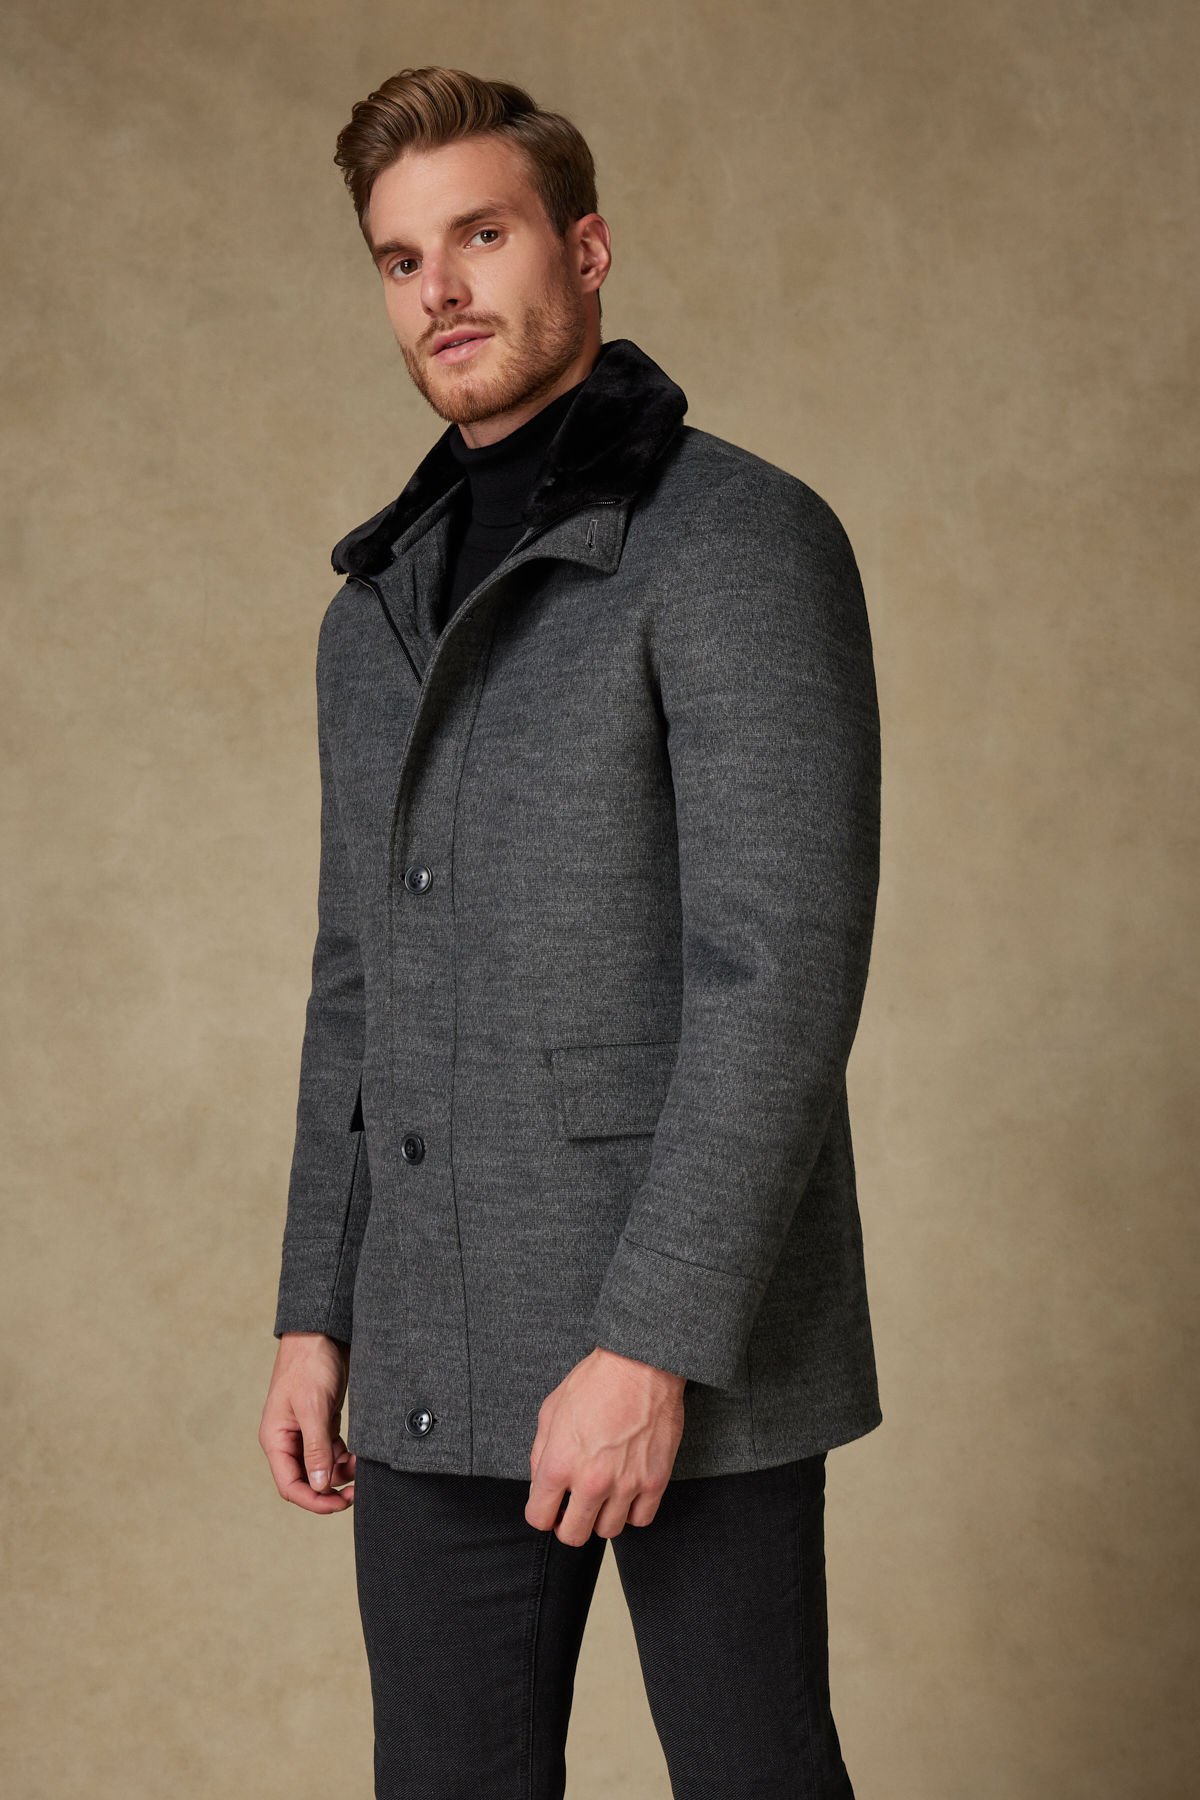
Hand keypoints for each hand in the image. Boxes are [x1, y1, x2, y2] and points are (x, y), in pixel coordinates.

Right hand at [259, 1332, 355, 1512]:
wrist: (322, 1332)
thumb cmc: (309, 1365)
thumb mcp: (313, 1408)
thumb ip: (316, 1448)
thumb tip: (320, 1486)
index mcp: (276, 1439)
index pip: (291, 1485)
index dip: (314, 1500)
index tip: (340, 1505)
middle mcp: (288, 1440)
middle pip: (307, 1480)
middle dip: (331, 1489)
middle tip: (357, 1491)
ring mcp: (305, 1431)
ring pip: (322, 1467)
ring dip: (341, 1473)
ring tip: (362, 1466)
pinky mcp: (322, 1422)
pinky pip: (332, 1451)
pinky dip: (345, 1457)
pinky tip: (359, 1455)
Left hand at [525, 1346, 685, 1544]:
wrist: (641, 1365)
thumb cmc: (595, 1382)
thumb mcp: (551, 1411)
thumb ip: (541, 1454)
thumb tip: (540, 1485)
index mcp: (559, 1464)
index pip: (539, 1518)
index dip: (541, 1514)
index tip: (549, 1507)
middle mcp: (591, 1482)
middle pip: (573, 1535)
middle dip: (567, 1524)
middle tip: (572, 1509)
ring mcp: (625, 1485)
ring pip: (607, 1532)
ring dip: (601, 1517)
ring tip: (602, 1497)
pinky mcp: (655, 1481)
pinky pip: (641, 1520)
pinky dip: (632, 1512)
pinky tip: (626, 1494)